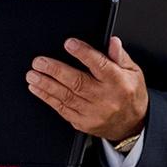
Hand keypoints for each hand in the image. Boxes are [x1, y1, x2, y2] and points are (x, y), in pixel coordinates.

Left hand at [26, 36, 148, 141]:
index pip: (100, 65)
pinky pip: (62, 109)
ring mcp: (92, 112)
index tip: (69, 44)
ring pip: (66, 97)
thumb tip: (113, 41)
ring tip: (33, 75)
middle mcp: (104, 97)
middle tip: (39, 62)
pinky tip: (37, 89)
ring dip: (46, 85)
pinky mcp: (82, 122)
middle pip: (77, 82)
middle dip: (55, 71)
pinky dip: (48, 98)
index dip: (83, 53)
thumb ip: (120, 56)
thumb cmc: (130, 95)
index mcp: (117, 82)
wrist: (132, 125)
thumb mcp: (133, 72)